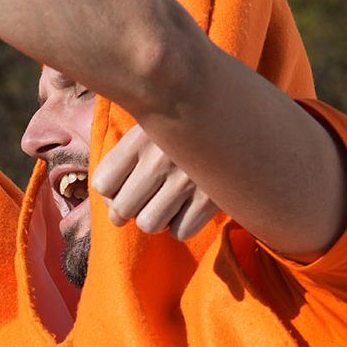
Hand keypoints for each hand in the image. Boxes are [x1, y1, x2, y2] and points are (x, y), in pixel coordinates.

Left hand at [91, 125, 219, 240]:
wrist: (244, 115)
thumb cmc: (191, 121)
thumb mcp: (156, 121)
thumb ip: (129, 152)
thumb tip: (107, 198)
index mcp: (140, 138)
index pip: (103, 184)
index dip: (111, 191)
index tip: (123, 185)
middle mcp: (160, 159)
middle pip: (122, 210)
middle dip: (130, 210)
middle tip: (144, 199)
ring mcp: (188, 180)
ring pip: (149, 225)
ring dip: (156, 219)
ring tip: (168, 202)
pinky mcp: (214, 197)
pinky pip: (180, 232)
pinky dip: (182, 225)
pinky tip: (190, 207)